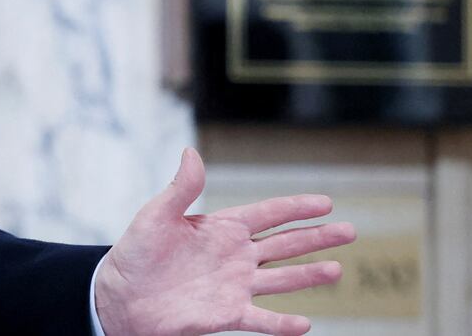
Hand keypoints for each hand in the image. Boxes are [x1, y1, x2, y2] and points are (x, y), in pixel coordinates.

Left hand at [93, 147, 355, 335]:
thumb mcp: (155, 215)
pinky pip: (262, 320)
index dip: (295, 208)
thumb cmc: (134, 254)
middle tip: (350, 231)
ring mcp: (234, 285)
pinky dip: (283, 323)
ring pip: (282, 279)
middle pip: (285, 244)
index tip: (326, 202)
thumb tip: (190, 152)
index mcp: (221, 228)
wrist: (120, 297)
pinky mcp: (227, 314)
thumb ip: (180, 188)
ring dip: (310, 275)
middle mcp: (234, 255)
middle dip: (317, 237)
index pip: (267, 214)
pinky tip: (306, 324)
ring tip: (338, 269)